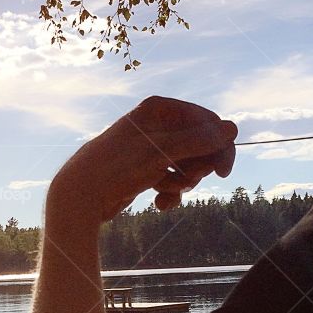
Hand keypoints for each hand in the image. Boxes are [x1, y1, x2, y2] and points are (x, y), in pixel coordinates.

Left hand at [48, 96, 237, 223]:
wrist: (80, 196)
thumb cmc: (117, 167)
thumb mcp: (162, 152)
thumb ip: (199, 141)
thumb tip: (232, 128)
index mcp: (159, 109)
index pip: (205, 121)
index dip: (218, 146)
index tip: (222, 172)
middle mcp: (155, 125)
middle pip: (198, 145)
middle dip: (197, 166)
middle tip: (187, 181)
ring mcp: (150, 149)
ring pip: (186, 164)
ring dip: (183, 182)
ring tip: (169, 191)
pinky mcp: (144, 171)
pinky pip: (170, 179)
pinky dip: (170, 192)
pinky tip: (160, 203)